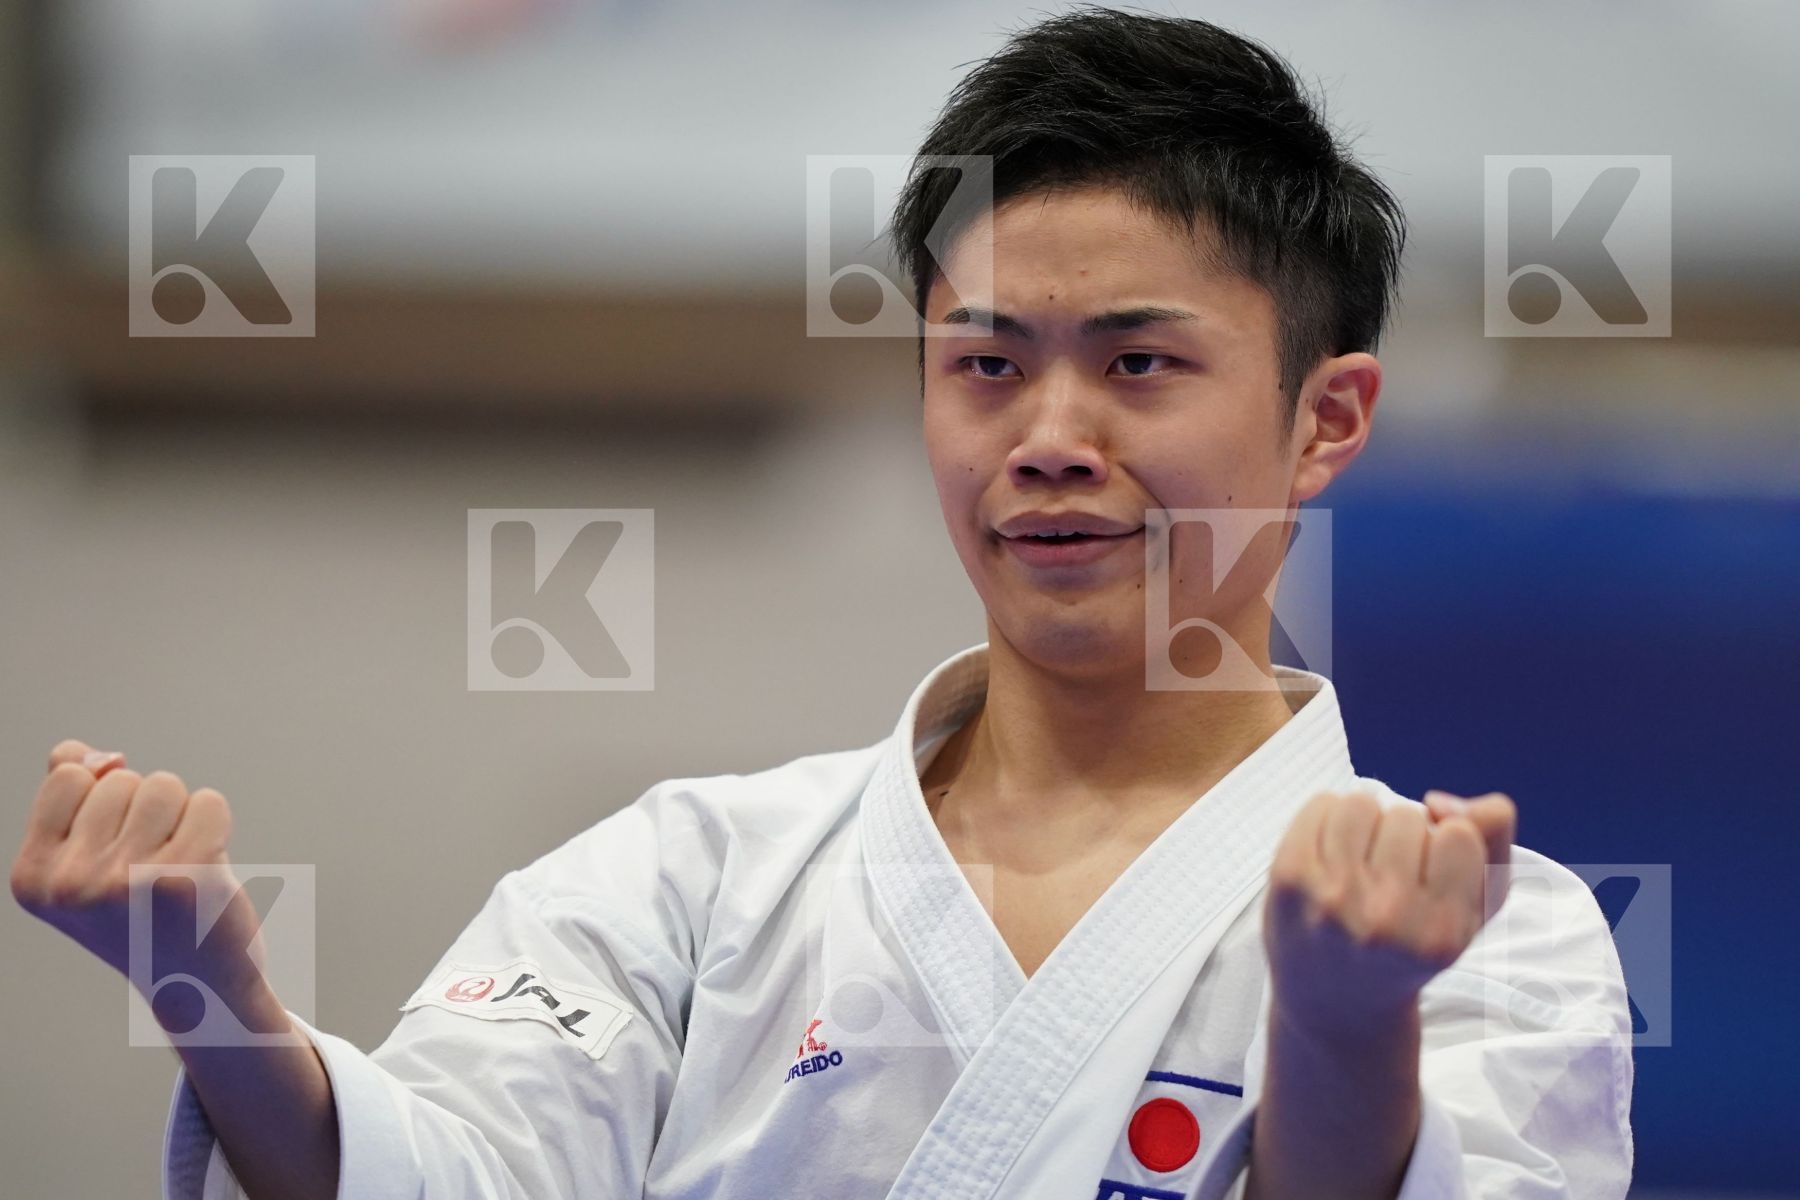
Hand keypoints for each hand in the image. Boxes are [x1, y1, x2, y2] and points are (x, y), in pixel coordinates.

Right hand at [10, 740, 271, 1029]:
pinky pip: (208, 802)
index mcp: (33, 876)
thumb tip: (85, 752)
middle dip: (146, 812)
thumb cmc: (143, 914)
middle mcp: (71, 883)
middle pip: (122, 779)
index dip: (104, 798)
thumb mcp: (86, 862)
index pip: (69, 775)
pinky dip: (215, 824)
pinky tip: (207, 869)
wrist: (197, 986)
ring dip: (181, 816)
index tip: (113, 849)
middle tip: (150, 871)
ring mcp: (127, 881)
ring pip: (165, 785)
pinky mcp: (186, 878)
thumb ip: (72, 800)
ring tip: (176, 868)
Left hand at [1262, 788, 1515, 1037]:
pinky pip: (1320, 803)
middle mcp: (1385, 919)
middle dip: (1404, 835)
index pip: (1459, 834)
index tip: (1433, 874)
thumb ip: (1491, 838)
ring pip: (1362, 802)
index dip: (1448, 844)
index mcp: (1441, 932)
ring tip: (1361, 859)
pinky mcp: (1288, 879)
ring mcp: (1331, 899)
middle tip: (1391, 874)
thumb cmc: (1414, 943)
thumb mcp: (1476, 907)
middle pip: (1409, 815)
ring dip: (1366, 821)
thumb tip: (1437, 801)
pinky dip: (1329, 816)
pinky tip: (1331, 854)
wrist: (1335, 1003)